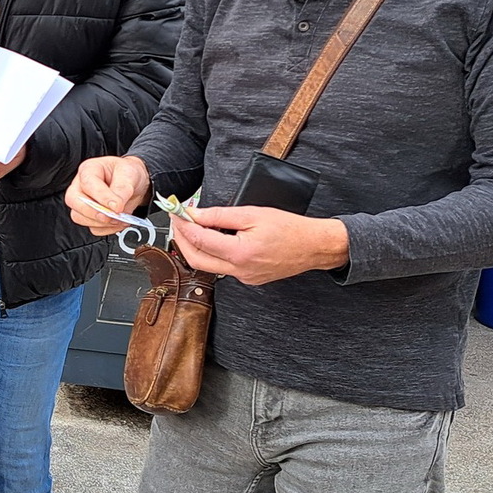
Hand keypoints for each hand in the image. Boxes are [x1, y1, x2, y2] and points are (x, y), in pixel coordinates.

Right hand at [66, 156, 150, 234]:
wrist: (135, 184)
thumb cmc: (127, 174)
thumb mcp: (129, 174)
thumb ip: (122, 188)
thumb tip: (115, 205)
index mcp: (88, 170)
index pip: (88, 184)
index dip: (102, 197)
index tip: (117, 206)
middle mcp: (81, 186)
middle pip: (74, 201)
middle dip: (94, 212)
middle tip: (113, 215)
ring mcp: (82, 203)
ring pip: (79, 217)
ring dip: (102, 222)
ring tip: (120, 218)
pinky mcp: (89, 217)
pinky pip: (93, 228)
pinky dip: (107, 228)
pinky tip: (118, 222)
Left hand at [169, 205, 349, 285]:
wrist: (315, 247)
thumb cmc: (290, 228)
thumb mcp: (253, 214)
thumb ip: (220, 215)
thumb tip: (195, 214)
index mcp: (240, 253)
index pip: (200, 240)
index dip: (184, 225)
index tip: (177, 213)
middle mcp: (240, 270)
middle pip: (196, 260)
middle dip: (182, 240)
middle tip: (178, 222)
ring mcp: (244, 277)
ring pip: (207, 266)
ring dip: (195, 247)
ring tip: (192, 228)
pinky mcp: (248, 279)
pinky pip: (222, 268)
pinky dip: (211, 253)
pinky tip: (212, 239)